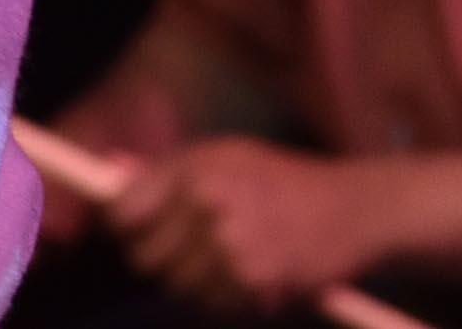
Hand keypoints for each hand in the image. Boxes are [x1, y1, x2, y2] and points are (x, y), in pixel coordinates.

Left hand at [110, 137, 392, 313]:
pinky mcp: (255, 283)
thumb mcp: (223, 156)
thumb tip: (106, 171)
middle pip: (144, 259)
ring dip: (197, 282)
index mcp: (195, 168)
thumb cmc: (282, 180)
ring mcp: (231, 247)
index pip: (122, 212)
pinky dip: (228, 298)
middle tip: (191, 249)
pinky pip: (214, 305)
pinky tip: (254, 273)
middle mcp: (208, 205)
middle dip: (160, 259)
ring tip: (230, 257)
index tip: (134, 231)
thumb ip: (166, 170)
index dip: (123, 226)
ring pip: (179, 288)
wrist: (355, 209)